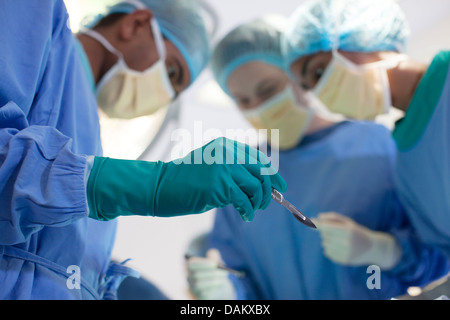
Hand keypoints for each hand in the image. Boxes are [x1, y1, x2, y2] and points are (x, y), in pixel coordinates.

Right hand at [156, 137, 286, 220]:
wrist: (158, 186)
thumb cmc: (183, 180)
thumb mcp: (210, 166)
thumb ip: (231, 169)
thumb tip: (259, 185)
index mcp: (225, 146)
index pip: (258, 157)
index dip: (272, 173)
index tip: (279, 186)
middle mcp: (227, 153)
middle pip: (262, 170)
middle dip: (270, 189)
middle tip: (267, 203)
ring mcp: (223, 168)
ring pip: (256, 186)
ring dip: (258, 202)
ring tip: (251, 210)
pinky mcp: (219, 186)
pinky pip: (244, 200)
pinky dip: (248, 211)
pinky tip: (246, 216)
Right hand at [187, 249, 236, 299]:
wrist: (217, 283)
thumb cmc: (214, 268)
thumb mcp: (215, 260)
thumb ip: (213, 255)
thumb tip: (212, 253)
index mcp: (190, 266)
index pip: (191, 264)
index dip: (203, 263)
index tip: (214, 263)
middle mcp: (189, 277)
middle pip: (197, 275)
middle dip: (212, 273)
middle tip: (224, 272)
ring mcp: (193, 288)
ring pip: (201, 285)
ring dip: (215, 281)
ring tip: (224, 278)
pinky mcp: (200, 296)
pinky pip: (205, 293)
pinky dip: (214, 288)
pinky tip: (221, 284)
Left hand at [313, 212, 400, 269]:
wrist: (373, 248)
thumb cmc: (358, 232)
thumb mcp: (348, 222)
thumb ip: (332, 217)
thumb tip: (317, 217)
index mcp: (348, 230)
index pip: (327, 227)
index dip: (317, 224)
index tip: (310, 220)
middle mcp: (347, 242)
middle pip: (324, 235)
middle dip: (326, 232)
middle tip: (336, 232)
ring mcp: (346, 253)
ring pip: (324, 244)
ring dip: (327, 241)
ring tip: (339, 240)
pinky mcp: (344, 261)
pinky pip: (327, 253)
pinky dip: (329, 249)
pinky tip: (339, 247)